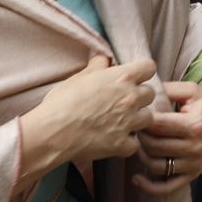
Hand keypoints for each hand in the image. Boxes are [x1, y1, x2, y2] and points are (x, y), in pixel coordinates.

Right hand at [18, 56, 156, 185]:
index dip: (141, 73)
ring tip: (119, 122)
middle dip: (138, 97)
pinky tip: (113, 141)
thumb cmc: (61, 102)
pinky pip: (134, 144)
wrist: (52, 132)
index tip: (133, 78)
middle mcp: (131, 98)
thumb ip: (97, 65)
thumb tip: (104, 57)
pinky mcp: (123, 144)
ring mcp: (129, 122)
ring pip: (148, 118)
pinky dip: (126, 144)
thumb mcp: (78, 77)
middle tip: (122, 102)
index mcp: (123, 77)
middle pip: (149, 93)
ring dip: (136, 120)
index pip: (149, 67)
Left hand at [133, 79, 201, 195]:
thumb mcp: (191, 90)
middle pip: (154, 146)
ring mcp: (194, 163)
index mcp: (194, 124)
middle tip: (134, 129)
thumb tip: (144, 93)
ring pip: (156, 165)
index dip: (142, 120)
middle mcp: (195, 147)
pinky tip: (136, 179)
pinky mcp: (192, 174)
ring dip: (141, 156)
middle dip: (139, 136)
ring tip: (137, 145)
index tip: (137, 115)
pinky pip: (167, 187)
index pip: (158, 125)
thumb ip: (168, 89)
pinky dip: (149, 187)